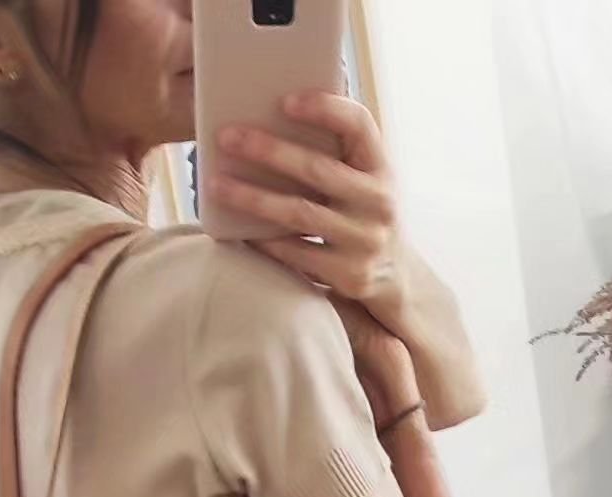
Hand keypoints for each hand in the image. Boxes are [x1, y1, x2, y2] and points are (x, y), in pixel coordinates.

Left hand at [212, 93, 486, 429]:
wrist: (395, 279)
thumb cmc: (364, 216)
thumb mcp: (365, 180)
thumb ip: (338, 152)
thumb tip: (275, 116)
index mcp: (382, 168)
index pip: (360, 125)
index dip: (325, 108)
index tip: (285, 101)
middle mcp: (378, 202)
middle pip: (318, 169)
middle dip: (268, 150)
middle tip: (227, 137)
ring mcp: (365, 241)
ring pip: (299, 214)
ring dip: (253, 198)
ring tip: (216, 184)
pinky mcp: (349, 275)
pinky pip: (296, 253)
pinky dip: (264, 240)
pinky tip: (236, 228)